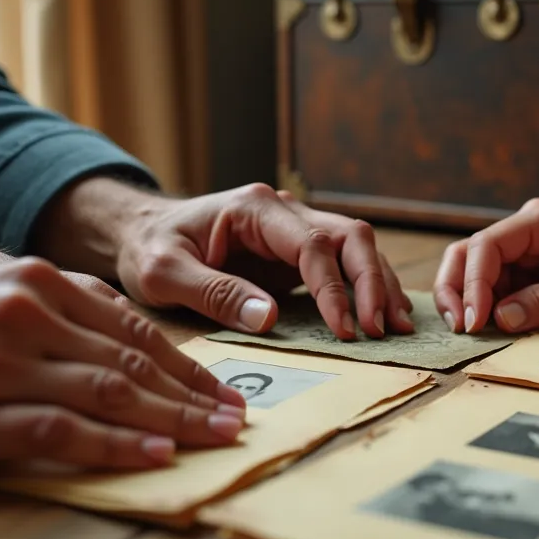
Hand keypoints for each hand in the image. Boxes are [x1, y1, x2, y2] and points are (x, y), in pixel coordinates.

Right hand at [0, 259, 246, 483]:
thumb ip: (52, 316)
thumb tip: (125, 345)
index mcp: (31, 282)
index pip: (130, 327)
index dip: (186, 364)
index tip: (224, 391)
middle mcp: (20, 315)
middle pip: (130, 360)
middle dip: (193, 395)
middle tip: (237, 420)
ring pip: (106, 392)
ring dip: (171, 420)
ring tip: (215, 439)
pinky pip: (59, 432)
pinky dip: (114, 445)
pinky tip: (152, 456)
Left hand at [36, 178, 411, 339]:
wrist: (140, 233)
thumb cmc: (148, 249)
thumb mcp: (165, 274)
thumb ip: (214, 292)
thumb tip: (269, 317)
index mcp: (254, 209)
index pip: (311, 244)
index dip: (334, 289)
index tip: (346, 330)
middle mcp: (283, 211)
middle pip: (349, 236)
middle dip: (373, 282)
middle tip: (384, 329)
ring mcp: (293, 228)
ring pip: (355, 246)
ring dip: (379, 284)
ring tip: (397, 327)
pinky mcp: (296, 252)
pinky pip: (343, 263)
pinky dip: (367, 286)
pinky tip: (384, 314)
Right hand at [433, 199, 538, 333]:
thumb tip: (501, 318)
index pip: (487, 246)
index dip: (473, 284)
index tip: (475, 321)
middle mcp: (524, 231)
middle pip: (468, 254)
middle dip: (456, 290)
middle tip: (460, 328)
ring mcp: (522, 251)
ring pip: (473, 271)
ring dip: (466, 301)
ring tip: (470, 332)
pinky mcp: (526, 271)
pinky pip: (494, 287)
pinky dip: (485, 308)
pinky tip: (486, 329)